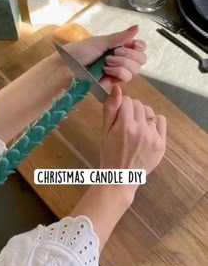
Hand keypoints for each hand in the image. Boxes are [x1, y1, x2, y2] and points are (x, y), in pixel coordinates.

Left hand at [64, 25, 146, 88]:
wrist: (66, 67)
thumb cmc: (79, 52)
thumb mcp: (100, 42)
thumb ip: (120, 37)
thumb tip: (137, 27)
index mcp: (118, 46)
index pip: (139, 48)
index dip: (140, 46)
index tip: (134, 44)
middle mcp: (120, 59)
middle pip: (140, 60)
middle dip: (129, 55)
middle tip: (114, 52)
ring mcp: (116, 72)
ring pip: (134, 71)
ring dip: (121, 64)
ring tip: (106, 62)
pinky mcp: (112, 83)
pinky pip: (124, 78)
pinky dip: (116, 72)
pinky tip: (105, 70)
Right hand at [101, 85, 166, 203]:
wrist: (121, 177)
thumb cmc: (109, 153)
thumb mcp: (104, 131)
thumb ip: (110, 108)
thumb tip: (117, 88)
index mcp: (125, 126)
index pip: (127, 100)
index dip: (121, 106)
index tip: (118, 116)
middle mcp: (141, 130)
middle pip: (139, 104)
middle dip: (131, 109)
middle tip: (125, 123)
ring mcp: (153, 137)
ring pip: (149, 111)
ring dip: (142, 115)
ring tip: (135, 127)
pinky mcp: (161, 144)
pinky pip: (161, 121)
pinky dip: (154, 122)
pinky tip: (147, 130)